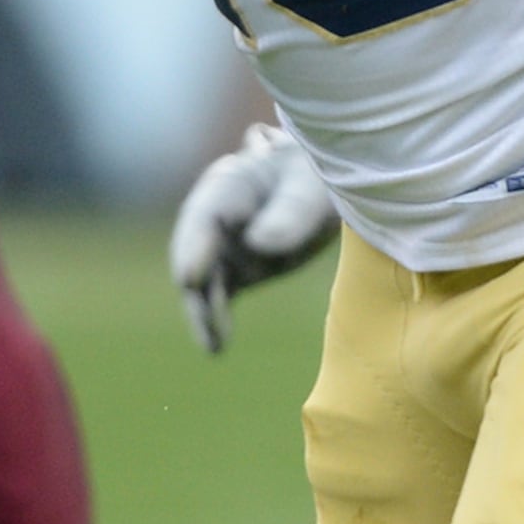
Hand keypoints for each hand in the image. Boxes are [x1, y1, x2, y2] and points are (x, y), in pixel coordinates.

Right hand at [169, 123, 338, 350]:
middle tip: (203, 319)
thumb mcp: (313, 188)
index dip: (193, 247)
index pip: (203, 217)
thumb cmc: (322, 176)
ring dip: (203, 312)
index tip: (189, 277)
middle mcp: (217, 219)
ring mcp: (225, 246)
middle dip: (196, 288)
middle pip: (194, 254)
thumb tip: (258, 244)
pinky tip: (217, 347)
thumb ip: (290, 211)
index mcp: (229, 185)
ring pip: (203, 283)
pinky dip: (216, 320)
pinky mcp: (239, 270)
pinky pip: (220, 297)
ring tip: (212, 344)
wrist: (334, 184)